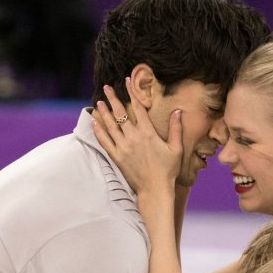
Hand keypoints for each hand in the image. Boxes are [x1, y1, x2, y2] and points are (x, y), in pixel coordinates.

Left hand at [90, 83, 181, 197]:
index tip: (126, 82)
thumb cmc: (167, 170)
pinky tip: (94, 123)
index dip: (131, 93)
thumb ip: (176, 129)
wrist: (155, 190)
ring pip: (110, 126)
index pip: (138, 108)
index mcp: (148, 133)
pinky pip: (105, 141)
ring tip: (99, 101)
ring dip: (104, 112)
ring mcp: (123, 147)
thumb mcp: (176, 148)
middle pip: (120, 113)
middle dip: (113, 99)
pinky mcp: (117, 157)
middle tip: (106, 87)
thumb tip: (178, 111)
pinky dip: (99, 131)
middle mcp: (134, 138)